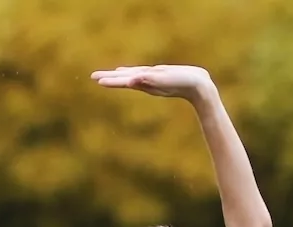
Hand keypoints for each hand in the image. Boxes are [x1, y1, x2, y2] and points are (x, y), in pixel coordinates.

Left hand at [91, 64, 215, 102]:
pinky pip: (142, 75)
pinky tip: (130, 74)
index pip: (124, 81)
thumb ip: (147, 80)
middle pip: (124, 79)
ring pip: (132, 76)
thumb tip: (131, 80)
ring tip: (108, 75)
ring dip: (119, 76)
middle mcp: (147, 82)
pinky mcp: (160, 77)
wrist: (199, 87)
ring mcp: (153, 80)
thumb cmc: (182, 84)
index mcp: (145, 83)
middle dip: (109, 78)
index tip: (97, 81)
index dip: (111, 81)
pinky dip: (133, 74)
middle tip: (93, 77)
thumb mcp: (164, 81)